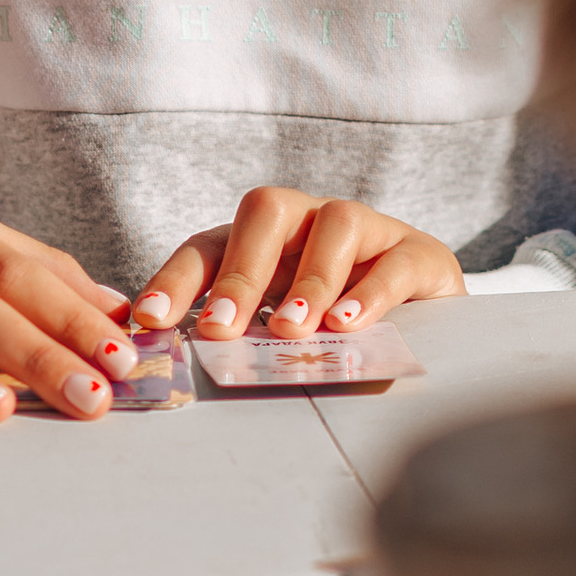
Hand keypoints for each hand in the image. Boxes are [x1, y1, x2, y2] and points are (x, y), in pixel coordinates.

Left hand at [129, 187, 466, 342]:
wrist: (426, 304)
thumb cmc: (337, 316)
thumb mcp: (282, 324)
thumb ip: (245, 337)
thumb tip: (187, 365)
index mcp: (265, 239)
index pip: (210, 245)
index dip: (177, 279)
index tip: (149, 319)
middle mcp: (310, 220)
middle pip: (267, 210)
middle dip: (240, 270)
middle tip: (223, 327)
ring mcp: (367, 229)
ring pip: (335, 223)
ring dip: (309, 278)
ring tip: (291, 328)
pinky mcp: (416, 253)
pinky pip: (394, 260)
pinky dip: (370, 292)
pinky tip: (348, 323)